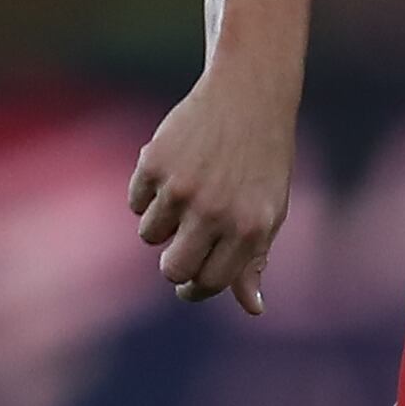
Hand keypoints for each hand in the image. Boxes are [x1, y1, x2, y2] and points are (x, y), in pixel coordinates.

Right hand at [127, 75, 296, 315]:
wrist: (247, 98)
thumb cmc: (262, 162)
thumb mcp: (269, 212)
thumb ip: (255, 261)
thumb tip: (253, 308)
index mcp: (249, 229)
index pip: (209, 282)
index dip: (196, 288)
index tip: (190, 283)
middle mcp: (214, 212)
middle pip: (173, 269)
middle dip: (174, 266)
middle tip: (180, 249)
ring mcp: (181, 188)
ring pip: (149, 235)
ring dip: (162, 222)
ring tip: (187, 192)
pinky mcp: (154, 164)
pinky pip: (135, 203)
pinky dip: (147, 194)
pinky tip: (173, 170)